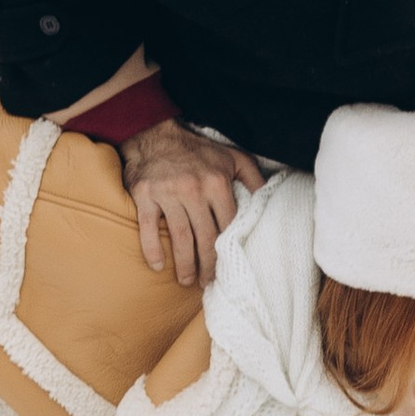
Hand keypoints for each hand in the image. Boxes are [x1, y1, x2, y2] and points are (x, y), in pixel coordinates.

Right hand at [121, 118, 263, 287]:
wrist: (154, 134)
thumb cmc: (197, 151)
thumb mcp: (232, 158)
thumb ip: (253, 179)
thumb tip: (269, 201)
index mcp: (217, 182)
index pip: (228, 225)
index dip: (229, 249)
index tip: (229, 266)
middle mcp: (193, 189)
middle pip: (205, 237)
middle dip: (208, 265)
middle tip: (206, 281)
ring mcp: (168, 193)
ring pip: (180, 237)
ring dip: (184, 264)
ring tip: (186, 280)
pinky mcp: (145, 195)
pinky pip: (148, 228)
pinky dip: (152, 249)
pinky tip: (158, 266)